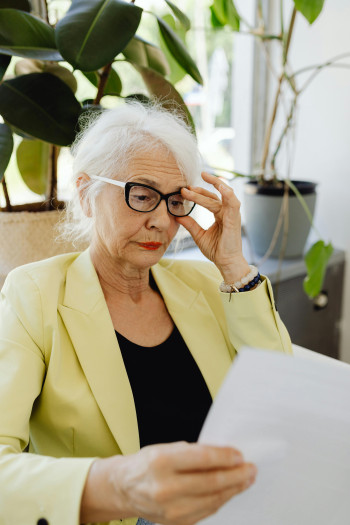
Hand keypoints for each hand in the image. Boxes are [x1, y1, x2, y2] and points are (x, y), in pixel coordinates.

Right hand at [113, 441, 256, 524]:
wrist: (125, 488)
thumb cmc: (148, 464)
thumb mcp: (167, 448)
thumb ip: (195, 452)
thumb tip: (226, 456)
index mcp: (161, 462)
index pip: (203, 459)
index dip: (226, 457)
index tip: (240, 455)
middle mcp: (165, 488)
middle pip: (212, 482)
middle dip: (237, 475)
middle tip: (251, 469)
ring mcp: (171, 510)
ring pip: (213, 499)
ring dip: (234, 489)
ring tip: (246, 480)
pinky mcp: (176, 523)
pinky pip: (207, 511)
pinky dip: (221, 500)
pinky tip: (229, 491)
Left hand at [176, 172, 249, 281]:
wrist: (225, 263)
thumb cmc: (216, 250)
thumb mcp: (199, 235)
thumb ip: (190, 224)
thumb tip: (178, 216)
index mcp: (220, 215)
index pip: (209, 199)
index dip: (198, 194)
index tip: (184, 190)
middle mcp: (227, 213)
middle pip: (215, 195)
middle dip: (201, 189)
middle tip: (188, 185)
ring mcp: (232, 215)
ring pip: (224, 195)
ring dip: (216, 184)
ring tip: (205, 176)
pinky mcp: (235, 220)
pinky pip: (233, 204)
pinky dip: (228, 194)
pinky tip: (221, 187)